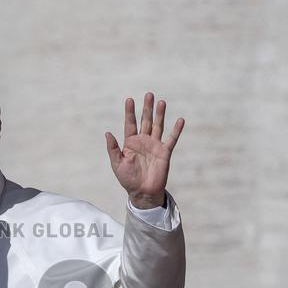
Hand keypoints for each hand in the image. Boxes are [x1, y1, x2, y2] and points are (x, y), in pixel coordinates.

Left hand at [105, 93, 184, 208]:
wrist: (142, 192)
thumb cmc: (128, 179)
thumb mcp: (117, 164)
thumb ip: (112, 149)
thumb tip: (107, 133)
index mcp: (130, 143)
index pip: (130, 124)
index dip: (129, 112)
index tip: (129, 99)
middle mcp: (143, 141)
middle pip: (146, 121)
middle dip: (147, 108)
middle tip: (148, 94)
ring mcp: (155, 145)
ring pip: (158, 126)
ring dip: (160, 114)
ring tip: (161, 102)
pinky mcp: (165, 152)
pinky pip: (171, 139)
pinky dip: (176, 130)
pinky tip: (180, 120)